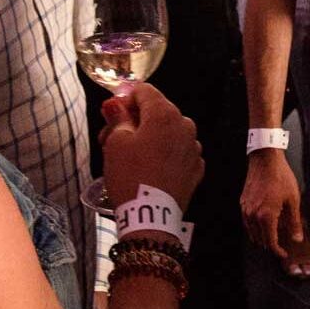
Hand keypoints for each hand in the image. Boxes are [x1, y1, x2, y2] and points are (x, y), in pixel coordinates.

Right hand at [100, 83, 203, 212]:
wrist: (151, 217)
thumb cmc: (130, 175)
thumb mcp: (115, 143)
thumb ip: (118, 117)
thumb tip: (117, 103)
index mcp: (165, 114)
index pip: (144, 90)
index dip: (125, 99)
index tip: (113, 115)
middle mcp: (185, 125)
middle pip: (157, 111)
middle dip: (135, 120)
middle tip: (113, 138)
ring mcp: (194, 147)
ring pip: (168, 131)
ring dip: (150, 137)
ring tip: (130, 156)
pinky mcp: (196, 167)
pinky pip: (177, 151)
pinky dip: (164, 153)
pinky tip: (149, 169)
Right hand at [242, 149, 305, 260]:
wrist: (265, 160)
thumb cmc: (280, 177)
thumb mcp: (293, 200)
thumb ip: (294, 222)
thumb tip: (297, 238)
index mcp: (266, 216)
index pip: (271, 242)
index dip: (278, 251)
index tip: (284, 253)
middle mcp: (253, 216)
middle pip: (260, 239)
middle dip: (271, 243)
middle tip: (281, 242)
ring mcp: (246, 209)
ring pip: (252, 232)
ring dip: (262, 235)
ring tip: (274, 231)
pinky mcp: (242, 203)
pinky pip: (247, 222)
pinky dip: (255, 226)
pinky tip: (263, 221)